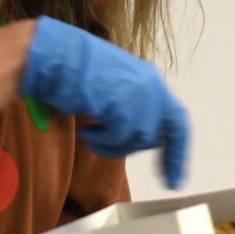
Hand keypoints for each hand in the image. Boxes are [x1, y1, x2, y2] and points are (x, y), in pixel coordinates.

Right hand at [21, 17, 190, 186]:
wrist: (55, 55)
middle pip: (160, 133)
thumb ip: (134, 109)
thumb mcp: (116, 89)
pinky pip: (119, 136)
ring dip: (114, 144)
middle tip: (130, 162)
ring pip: (139, 139)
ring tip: (93, 134)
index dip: (179, 151)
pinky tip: (87, 131)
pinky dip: (101, 140)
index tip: (175, 178)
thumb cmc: (76, 72)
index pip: (178, 122)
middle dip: (143, 151)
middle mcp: (151, 87)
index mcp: (151, 80)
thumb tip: (143, 137)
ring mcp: (139, 94)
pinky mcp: (122, 103)